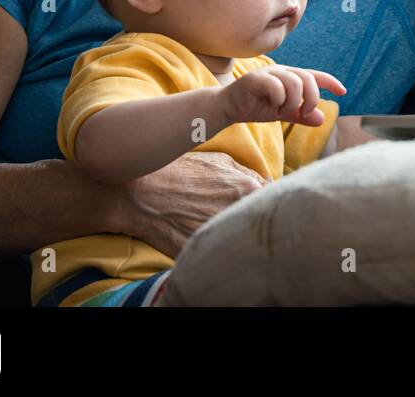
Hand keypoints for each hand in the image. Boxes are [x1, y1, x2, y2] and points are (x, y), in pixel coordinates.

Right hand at [115, 151, 266, 258]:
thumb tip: (267, 183)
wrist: (141, 193)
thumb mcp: (219, 160)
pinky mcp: (203, 251)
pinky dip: (219, 248)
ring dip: (237, 234)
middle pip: (259, 220)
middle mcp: (239, 212)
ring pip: (242, 238)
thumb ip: (248, 173)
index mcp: (248, 189)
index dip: (266, 202)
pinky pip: (220, 253)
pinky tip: (208, 239)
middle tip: (238, 216)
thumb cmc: (180, 171)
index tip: (258, 204)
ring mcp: (221, 233)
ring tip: (219, 226)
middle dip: (253, 218)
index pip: (273, 200)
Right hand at [221, 65, 344, 126]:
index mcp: (290, 77)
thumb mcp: (283, 113)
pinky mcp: (255, 79)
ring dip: (293, 101)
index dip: (330, 81)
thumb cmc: (256, 107)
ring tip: (282, 111)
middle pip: (308, 78)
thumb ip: (301, 115)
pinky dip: (279, 99)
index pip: (315, 75)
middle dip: (311, 98)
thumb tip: (322, 119)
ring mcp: (268, 73)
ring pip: (294, 82)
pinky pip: (276, 86)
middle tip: (303, 113)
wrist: (229, 108)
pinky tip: (272, 106)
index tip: (343, 92)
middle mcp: (282, 71)